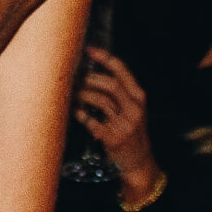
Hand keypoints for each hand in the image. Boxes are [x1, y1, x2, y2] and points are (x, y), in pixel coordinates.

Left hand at [75, 47, 159, 201]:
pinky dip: (80, 114)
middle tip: (75, 78)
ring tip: (72, 93)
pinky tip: (74, 111)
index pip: (122, 71)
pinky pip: (92, 122)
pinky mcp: (113, 138)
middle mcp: (134, 109)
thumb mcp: (133, 109)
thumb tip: (91, 71)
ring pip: (100, 101)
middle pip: (110, 85)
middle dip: (89, 79)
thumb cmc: (131, 130)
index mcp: (139, 98)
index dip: (104, 58)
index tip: (88, 50)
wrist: (139, 160)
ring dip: (82, 94)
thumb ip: (120, 92)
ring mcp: (125, 125)